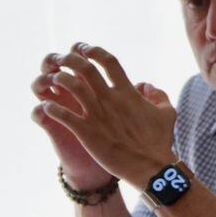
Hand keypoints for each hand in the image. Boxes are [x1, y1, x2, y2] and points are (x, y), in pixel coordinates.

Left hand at [33, 44, 176, 185]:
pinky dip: (51, 108)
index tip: (85, 49)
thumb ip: (158, 95)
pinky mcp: (86, 132)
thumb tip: (146, 84)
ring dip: (59, 79)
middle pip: (85, 68)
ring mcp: (97, 115)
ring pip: (71, 87)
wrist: (151, 167)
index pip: (108, 62)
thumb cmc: (160, 141)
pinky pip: (62, 115)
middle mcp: (110, 100)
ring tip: (54, 79)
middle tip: (63, 59)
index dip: (94, 51)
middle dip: (71, 59)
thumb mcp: (167, 113)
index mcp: (128, 93)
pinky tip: (48, 106)